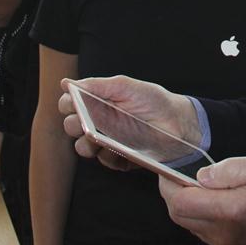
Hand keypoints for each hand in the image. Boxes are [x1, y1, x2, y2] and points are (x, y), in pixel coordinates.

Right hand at [58, 76, 201, 171]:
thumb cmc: (154, 100)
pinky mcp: (119, 158)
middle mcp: (99, 121)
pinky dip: (108, 157)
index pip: (71, 104)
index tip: (71, 104)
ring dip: (85, 145)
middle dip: (74, 125)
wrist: (179, 122)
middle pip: (72, 126)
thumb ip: (98, 85)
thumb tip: (66, 83)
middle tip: (83, 123)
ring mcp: (108, 141)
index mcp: (98, 102)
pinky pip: (105, 162)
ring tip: (96, 141)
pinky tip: (119, 151)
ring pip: (83, 148)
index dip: (67, 104)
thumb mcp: (126, 86)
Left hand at [159, 153, 245, 244]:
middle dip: (176, 194)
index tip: (173, 170)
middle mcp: (227, 235)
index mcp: (233, 210)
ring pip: (192, 226)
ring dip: (192, 206)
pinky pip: (207, 234)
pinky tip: (223, 203)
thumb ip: (232, 168)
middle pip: (180, 216)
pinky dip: (205, 217)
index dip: (169, 184)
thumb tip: (202, 175)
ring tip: (211, 187)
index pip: (180, 203)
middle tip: (187, 175)